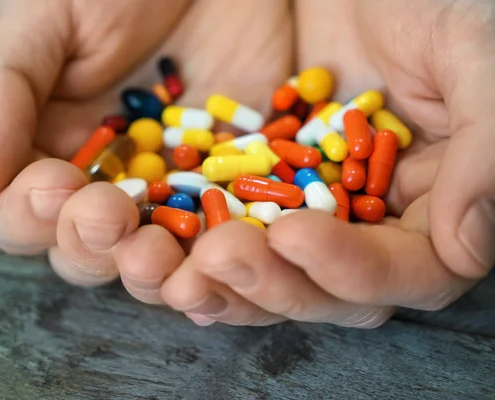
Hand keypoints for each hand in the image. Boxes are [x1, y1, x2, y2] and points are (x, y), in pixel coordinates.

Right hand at [0, 0, 290, 299]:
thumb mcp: (44, 22)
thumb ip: (1, 95)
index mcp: (51, 150)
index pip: (23, 214)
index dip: (31, 215)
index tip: (55, 184)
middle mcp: (108, 181)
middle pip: (87, 249)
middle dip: (93, 245)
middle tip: (110, 215)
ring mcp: (173, 186)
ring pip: (156, 256)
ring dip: (155, 268)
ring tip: (158, 253)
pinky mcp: (232, 177)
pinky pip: (227, 231)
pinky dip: (222, 250)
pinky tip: (219, 255)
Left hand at [160, 0, 494, 326]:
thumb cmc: (436, 1)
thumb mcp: (472, 58)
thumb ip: (483, 152)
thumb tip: (470, 248)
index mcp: (439, 205)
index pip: (409, 271)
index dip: (352, 269)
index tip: (293, 235)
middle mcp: (377, 222)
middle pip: (331, 289)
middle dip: (274, 282)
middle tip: (218, 254)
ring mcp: (316, 208)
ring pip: (278, 272)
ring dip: (229, 283)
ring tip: (180, 273)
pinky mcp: (267, 187)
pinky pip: (238, 231)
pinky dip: (204, 252)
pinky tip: (170, 261)